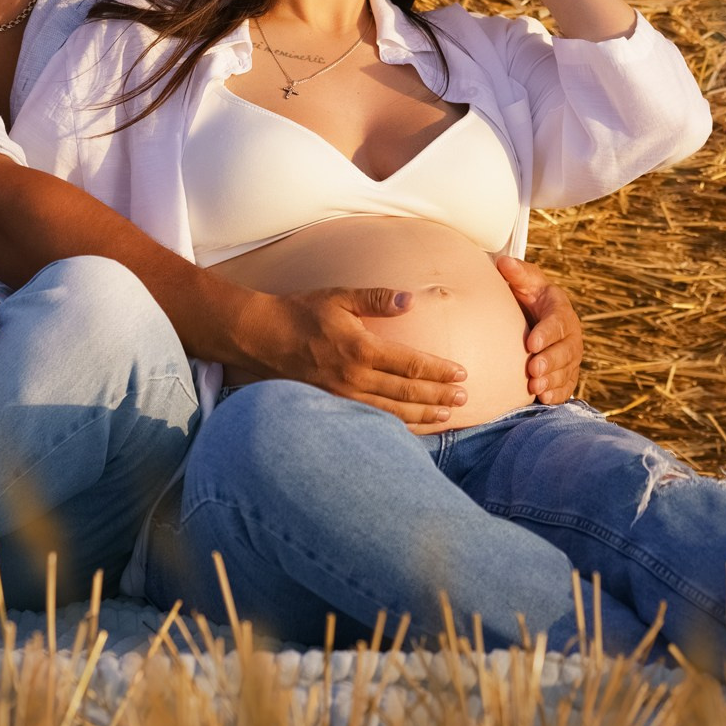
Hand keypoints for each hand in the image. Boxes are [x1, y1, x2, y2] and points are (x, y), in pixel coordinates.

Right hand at [242, 288, 467, 426]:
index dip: (439, 371)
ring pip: (392, 413)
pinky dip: (397, 427)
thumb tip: (410, 300)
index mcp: (360, 348)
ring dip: (424, 416)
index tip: (462, 373)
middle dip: (439, 396)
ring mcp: (343, 397)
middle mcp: (354, 377)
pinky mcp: (333, 408)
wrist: (260, 338)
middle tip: (465, 398)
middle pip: (407, 393)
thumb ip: (376, 299)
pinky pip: (372, 422)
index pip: (410, 364)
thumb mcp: (339, 298)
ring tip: (448, 416)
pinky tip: (413, 428)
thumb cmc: (301, 313)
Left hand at [499, 257, 582, 403]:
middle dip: (551, 361)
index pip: (557, 323)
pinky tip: (545, 399)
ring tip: (535, 387)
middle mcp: (570, 335)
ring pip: (566, 370)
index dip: (546, 334)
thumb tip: (503, 262)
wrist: (539, 315)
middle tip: (534, 370)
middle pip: (565, 351)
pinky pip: (567, 386)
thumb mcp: (526, 282)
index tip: (531, 344)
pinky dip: (557, 394)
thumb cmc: (530, 296)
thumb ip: (517, 273)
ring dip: (552, 380)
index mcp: (561, 311)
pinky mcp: (567, 374)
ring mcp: (571, 356)